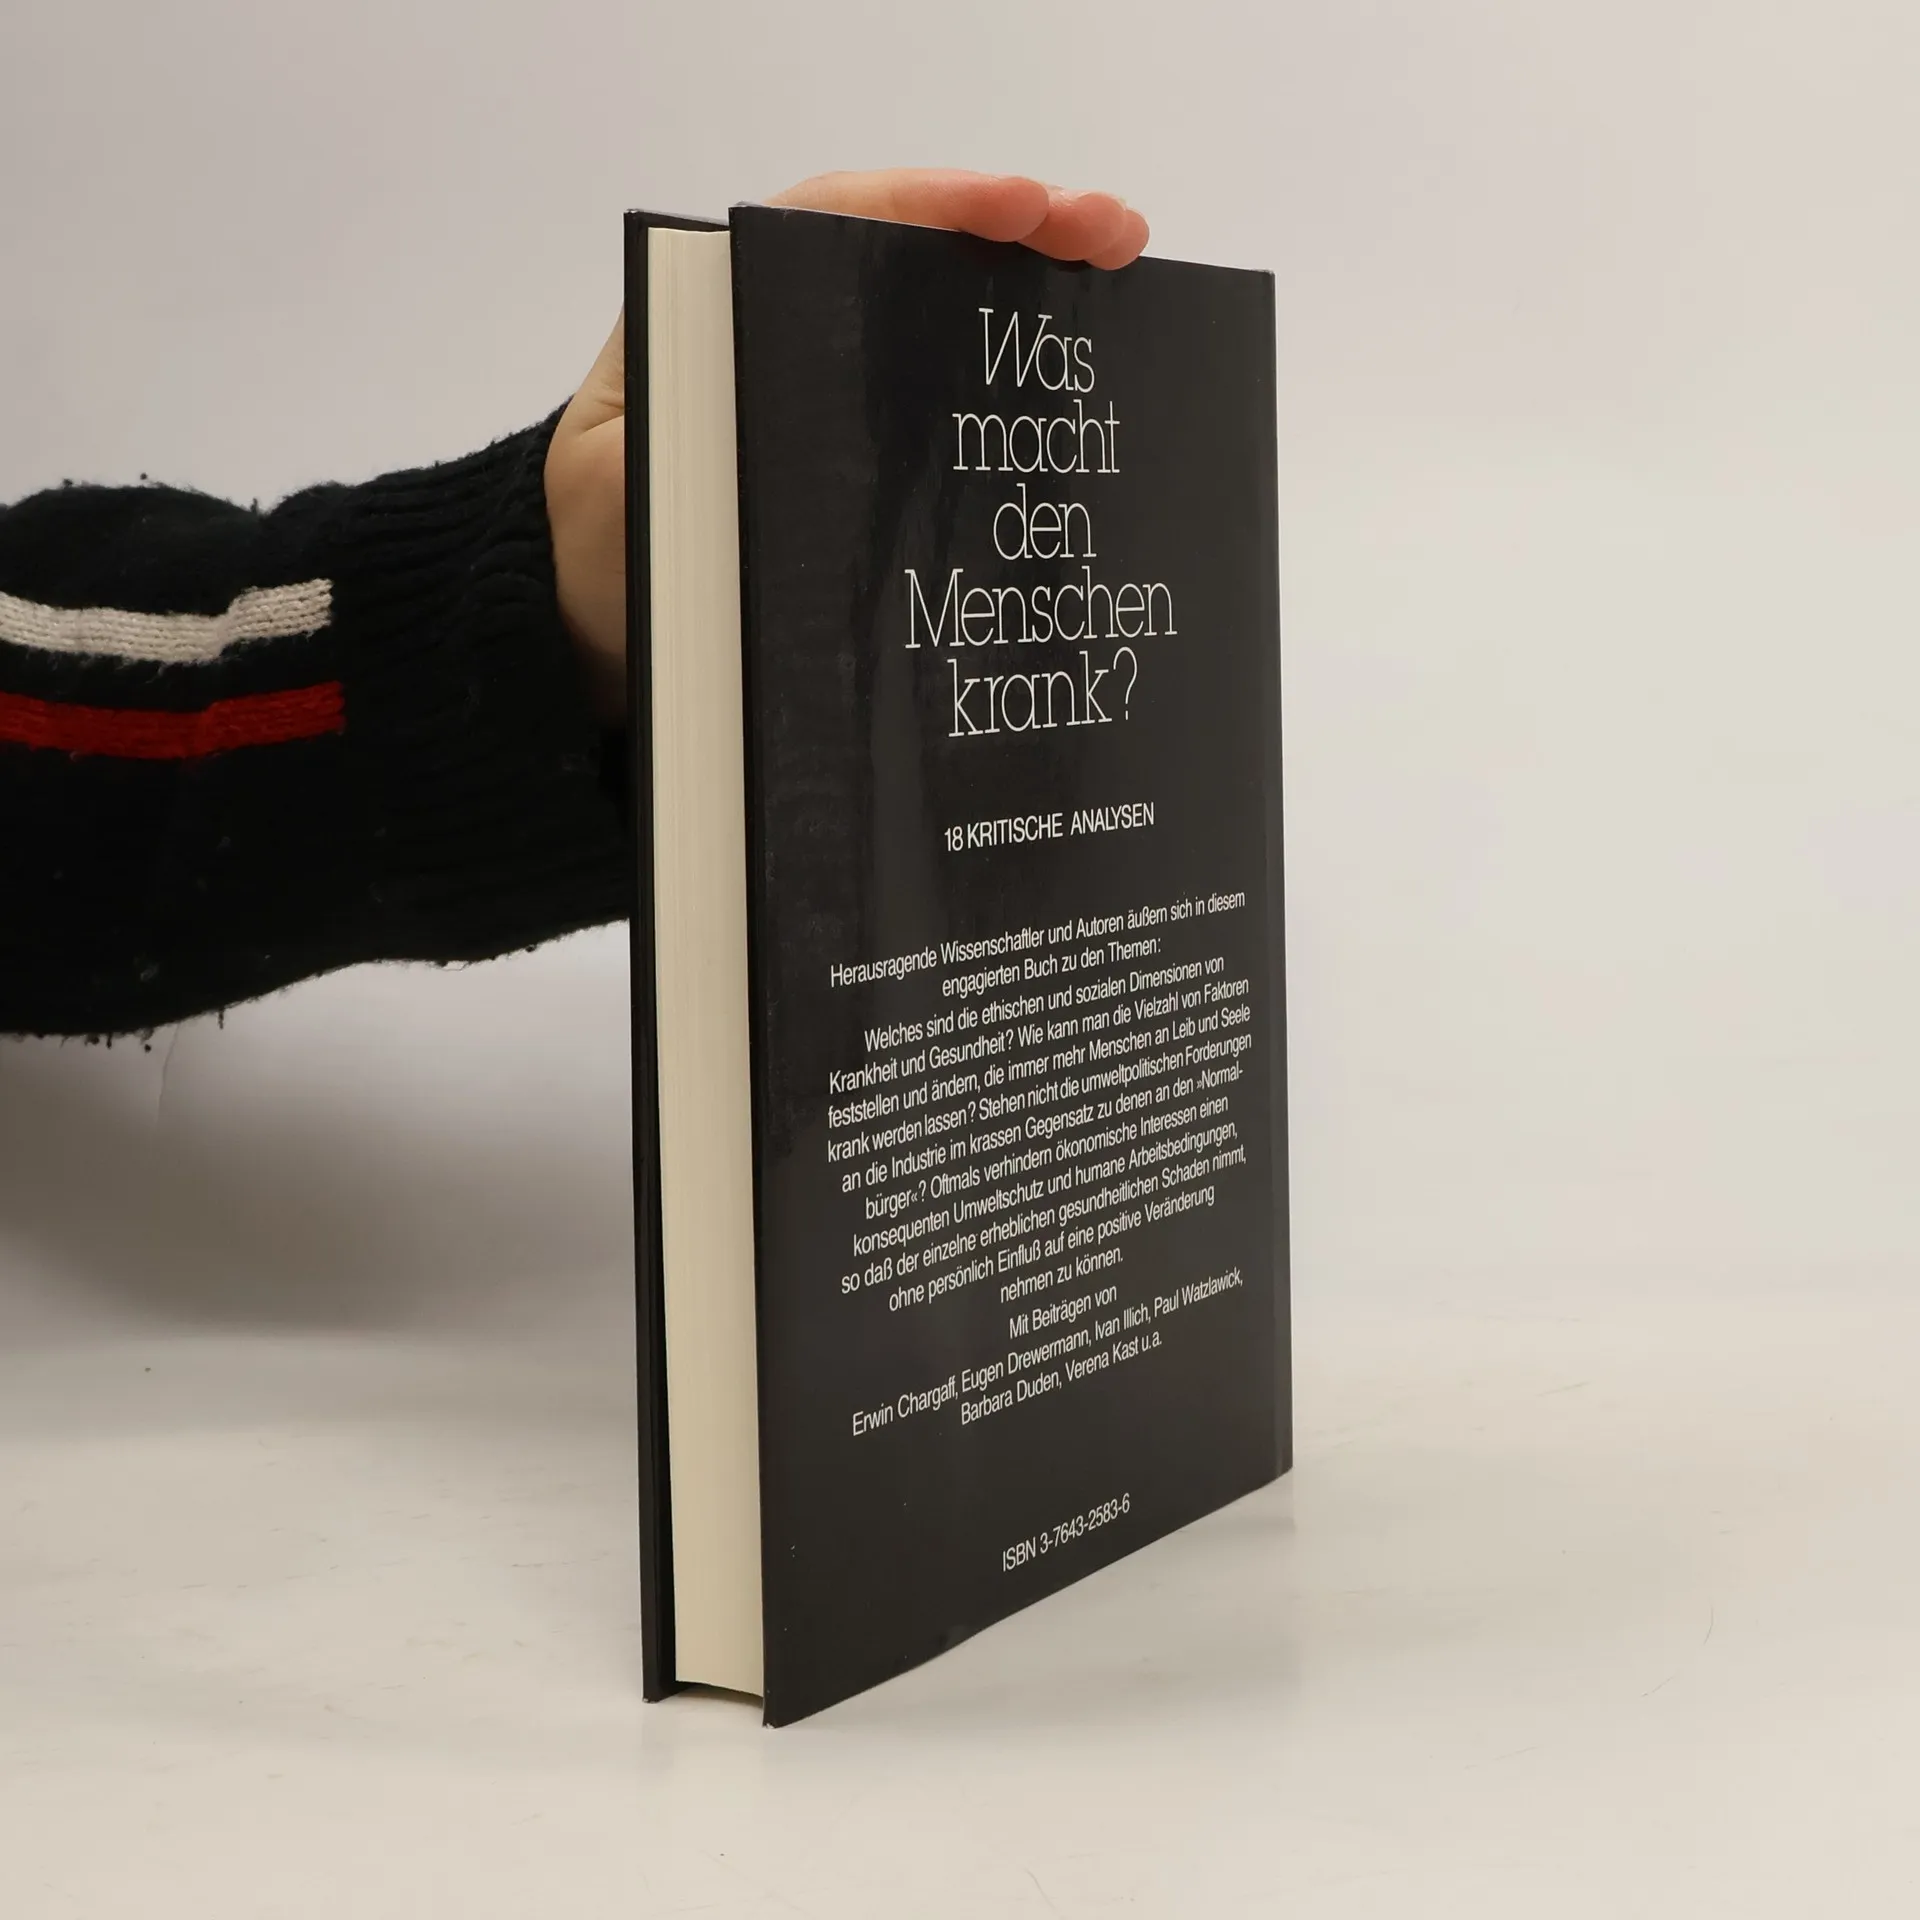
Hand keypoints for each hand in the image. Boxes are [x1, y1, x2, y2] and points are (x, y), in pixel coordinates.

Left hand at [545, 170, 1148, 720]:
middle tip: (1114, 233)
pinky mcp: (854, 457)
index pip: (833, 222)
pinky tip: (1076, 382)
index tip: (1025, 210)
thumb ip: (678, 447)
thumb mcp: (618, 495)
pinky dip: (1007, 379)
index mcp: (720, 316)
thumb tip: (778, 415)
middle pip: (907, 253)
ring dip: (1028, 290)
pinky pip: (938, 398)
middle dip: (1017, 230)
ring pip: (935, 318)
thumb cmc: (603, 560)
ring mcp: (826, 394)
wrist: (602, 633)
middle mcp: (782, 334)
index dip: (936, 205)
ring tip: (1118, 267)